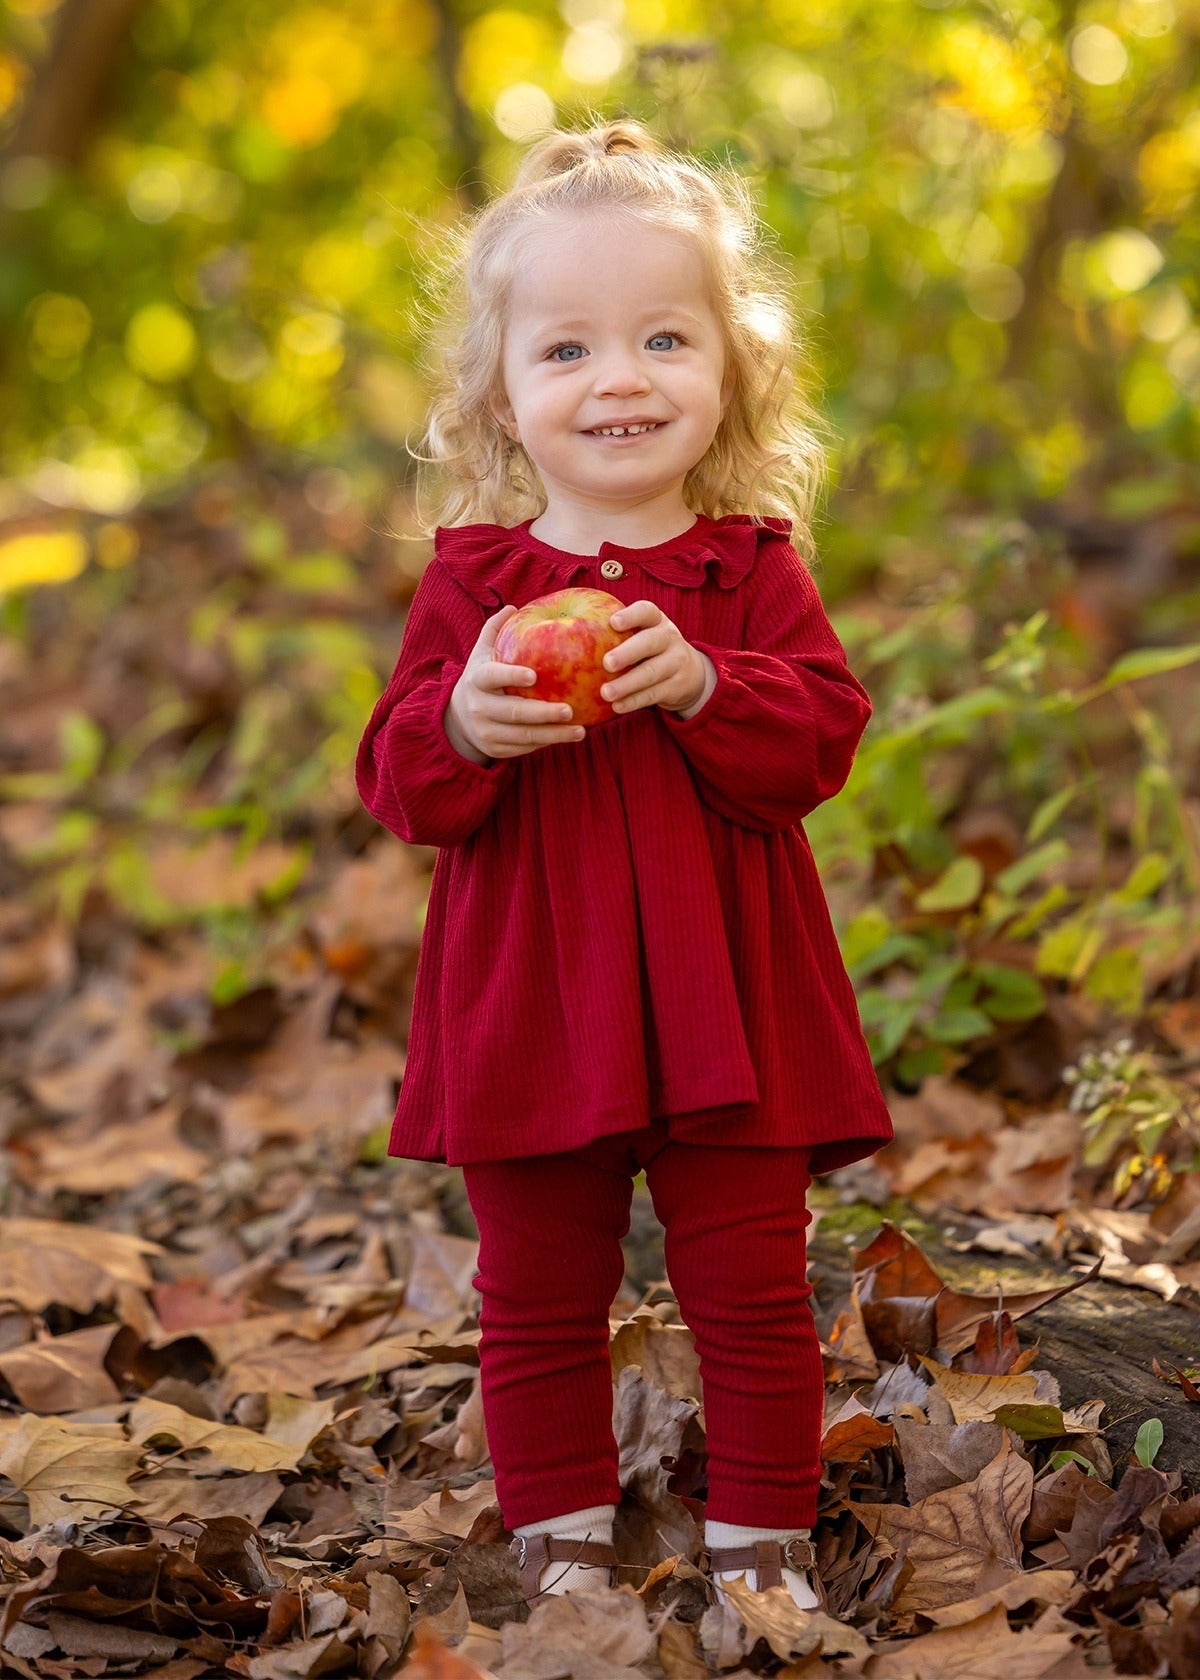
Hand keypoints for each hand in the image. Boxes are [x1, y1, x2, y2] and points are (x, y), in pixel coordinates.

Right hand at [446, 605, 587, 761]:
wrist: (458, 719)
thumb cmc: (481, 679)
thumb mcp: (481, 654)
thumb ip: (495, 630)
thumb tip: (513, 607)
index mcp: (477, 679)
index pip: (492, 677)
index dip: (511, 676)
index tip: (535, 676)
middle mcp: (479, 707)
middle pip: (514, 712)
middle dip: (543, 713)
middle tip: (570, 710)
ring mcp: (486, 731)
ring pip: (523, 736)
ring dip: (553, 734)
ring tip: (580, 730)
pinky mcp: (495, 750)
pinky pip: (524, 749)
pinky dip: (547, 743)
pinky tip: (568, 736)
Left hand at [599, 601, 713, 716]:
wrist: (690, 673)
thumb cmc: (649, 648)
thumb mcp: (642, 633)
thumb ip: (615, 631)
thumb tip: (563, 624)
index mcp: (656, 620)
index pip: (646, 611)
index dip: (631, 615)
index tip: (613, 623)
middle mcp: (669, 637)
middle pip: (650, 642)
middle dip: (628, 652)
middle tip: (606, 663)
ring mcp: (676, 662)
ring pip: (651, 672)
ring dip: (627, 684)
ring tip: (605, 693)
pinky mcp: (677, 686)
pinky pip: (654, 694)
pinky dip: (634, 701)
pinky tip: (617, 707)